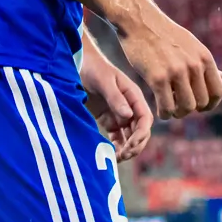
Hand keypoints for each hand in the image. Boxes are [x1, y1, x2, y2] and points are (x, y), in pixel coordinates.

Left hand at [81, 45, 152, 160]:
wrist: (77, 63)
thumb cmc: (92, 68)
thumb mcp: (104, 80)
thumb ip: (116, 98)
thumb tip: (128, 117)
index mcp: (133, 95)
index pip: (145, 118)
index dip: (142, 134)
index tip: (131, 145)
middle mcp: (130, 106)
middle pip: (140, 131)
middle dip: (135, 146)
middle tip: (122, 156)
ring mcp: (120, 114)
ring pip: (130, 137)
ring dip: (127, 149)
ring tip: (116, 158)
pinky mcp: (108, 120)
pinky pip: (117, 138)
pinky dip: (116, 148)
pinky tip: (110, 155)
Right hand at [115, 8, 221, 120]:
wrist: (139, 21)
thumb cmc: (164, 34)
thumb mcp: (190, 45)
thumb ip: (205, 64)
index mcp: (204, 57)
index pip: (218, 91)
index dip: (210, 104)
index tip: (199, 107)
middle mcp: (194, 65)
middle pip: (201, 103)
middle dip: (190, 108)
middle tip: (178, 104)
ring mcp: (176, 72)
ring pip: (186, 108)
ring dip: (177, 113)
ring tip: (169, 108)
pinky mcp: (157, 78)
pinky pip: (167, 107)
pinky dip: (164, 114)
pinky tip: (160, 109)